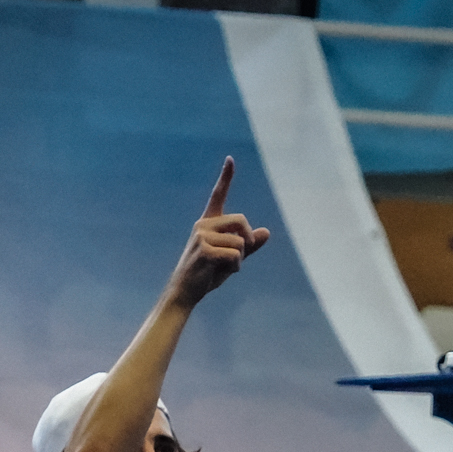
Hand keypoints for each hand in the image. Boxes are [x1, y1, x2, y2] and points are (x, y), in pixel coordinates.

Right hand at [167, 157, 269, 308]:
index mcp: (208, 223)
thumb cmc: (207, 274)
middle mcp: (203, 225)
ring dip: (240, 260)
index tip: (230, 159)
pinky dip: (235, 267)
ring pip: (240, 243)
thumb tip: (267, 232)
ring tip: (223, 267)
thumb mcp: (231, 258)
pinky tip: (221, 272)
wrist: (186, 292)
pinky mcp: (204, 250)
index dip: (226, 177)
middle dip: (249, 240)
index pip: (218, 195)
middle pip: (242, 221)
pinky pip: (235, 256)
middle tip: (241, 256)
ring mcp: (202, 236)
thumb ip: (248, 246)